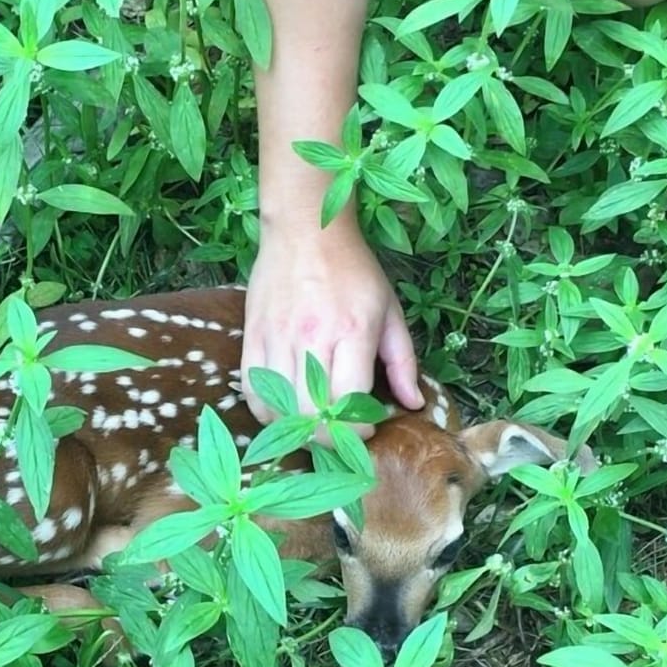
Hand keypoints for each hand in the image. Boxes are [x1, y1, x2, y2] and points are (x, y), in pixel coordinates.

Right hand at [242, 222, 422, 436]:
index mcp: (352, 331)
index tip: (365, 428)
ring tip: (313, 425)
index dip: (357, 430)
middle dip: (328, 437)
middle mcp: (312, 338)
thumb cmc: (353, 270)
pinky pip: (253, 391)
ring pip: (279, 407)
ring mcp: (277, 337)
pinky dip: (267, 412)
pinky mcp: (253, 336)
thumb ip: (403, 361)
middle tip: (339, 434)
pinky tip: (283, 411)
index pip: (347, 402)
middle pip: (311, 414)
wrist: (305, 229)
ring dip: (297, 428)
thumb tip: (413, 404)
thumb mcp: (390, 310)